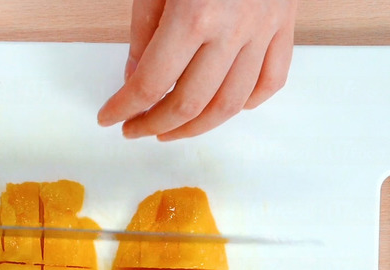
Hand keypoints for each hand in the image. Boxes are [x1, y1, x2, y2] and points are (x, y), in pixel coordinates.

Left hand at [97, 0, 296, 139]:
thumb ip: (144, 32)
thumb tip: (136, 79)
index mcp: (194, 13)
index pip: (150, 84)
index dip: (125, 108)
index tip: (110, 118)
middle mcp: (233, 28)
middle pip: (189, 103)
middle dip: (155, 125)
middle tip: (136, 129)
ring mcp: (264, 29)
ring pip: (230, 105)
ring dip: (196, 128)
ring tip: (171, 130)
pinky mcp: (284, 25)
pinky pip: (271, 80)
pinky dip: (247, 103)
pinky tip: (224, 107)